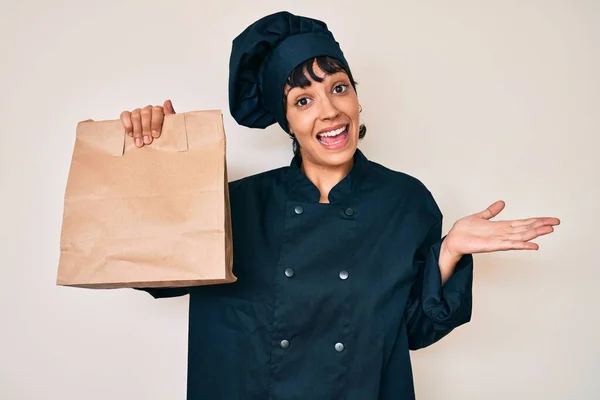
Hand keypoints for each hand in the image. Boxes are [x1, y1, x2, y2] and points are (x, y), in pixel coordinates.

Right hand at [119, 99, 175, 147]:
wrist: (156, 147)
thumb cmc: (164, 138)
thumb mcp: (170, 130)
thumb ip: (170, 116)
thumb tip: (167, 102)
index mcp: (160, 112)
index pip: (157, 110)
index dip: (155, 122)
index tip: (155, 135)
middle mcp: (148, 111)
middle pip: (146, 113)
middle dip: (146, 128)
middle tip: (147, 141)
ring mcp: (138, 113)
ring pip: (135, 115)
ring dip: (137, 130)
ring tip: (139, 142)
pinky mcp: (128, 117)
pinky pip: (124, 115)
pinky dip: (127, 124)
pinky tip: (130, 134)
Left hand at [443, 200, 559, 258]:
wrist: (453, 240)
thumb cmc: (464, 231)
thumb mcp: (480, 217)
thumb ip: (492, 211)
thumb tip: (502, 203)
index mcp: (501, 227)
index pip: (523, 223)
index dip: (537, 221)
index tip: (551, 220)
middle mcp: (503, 234)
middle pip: (526, 229)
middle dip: (541, 226)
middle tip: (556, 223)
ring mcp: (499, 240)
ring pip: (521, 236)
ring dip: (535, 233)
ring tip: (549, 230)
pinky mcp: (492, 246)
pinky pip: (509, 245)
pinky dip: (521, 245)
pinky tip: (533, 245)